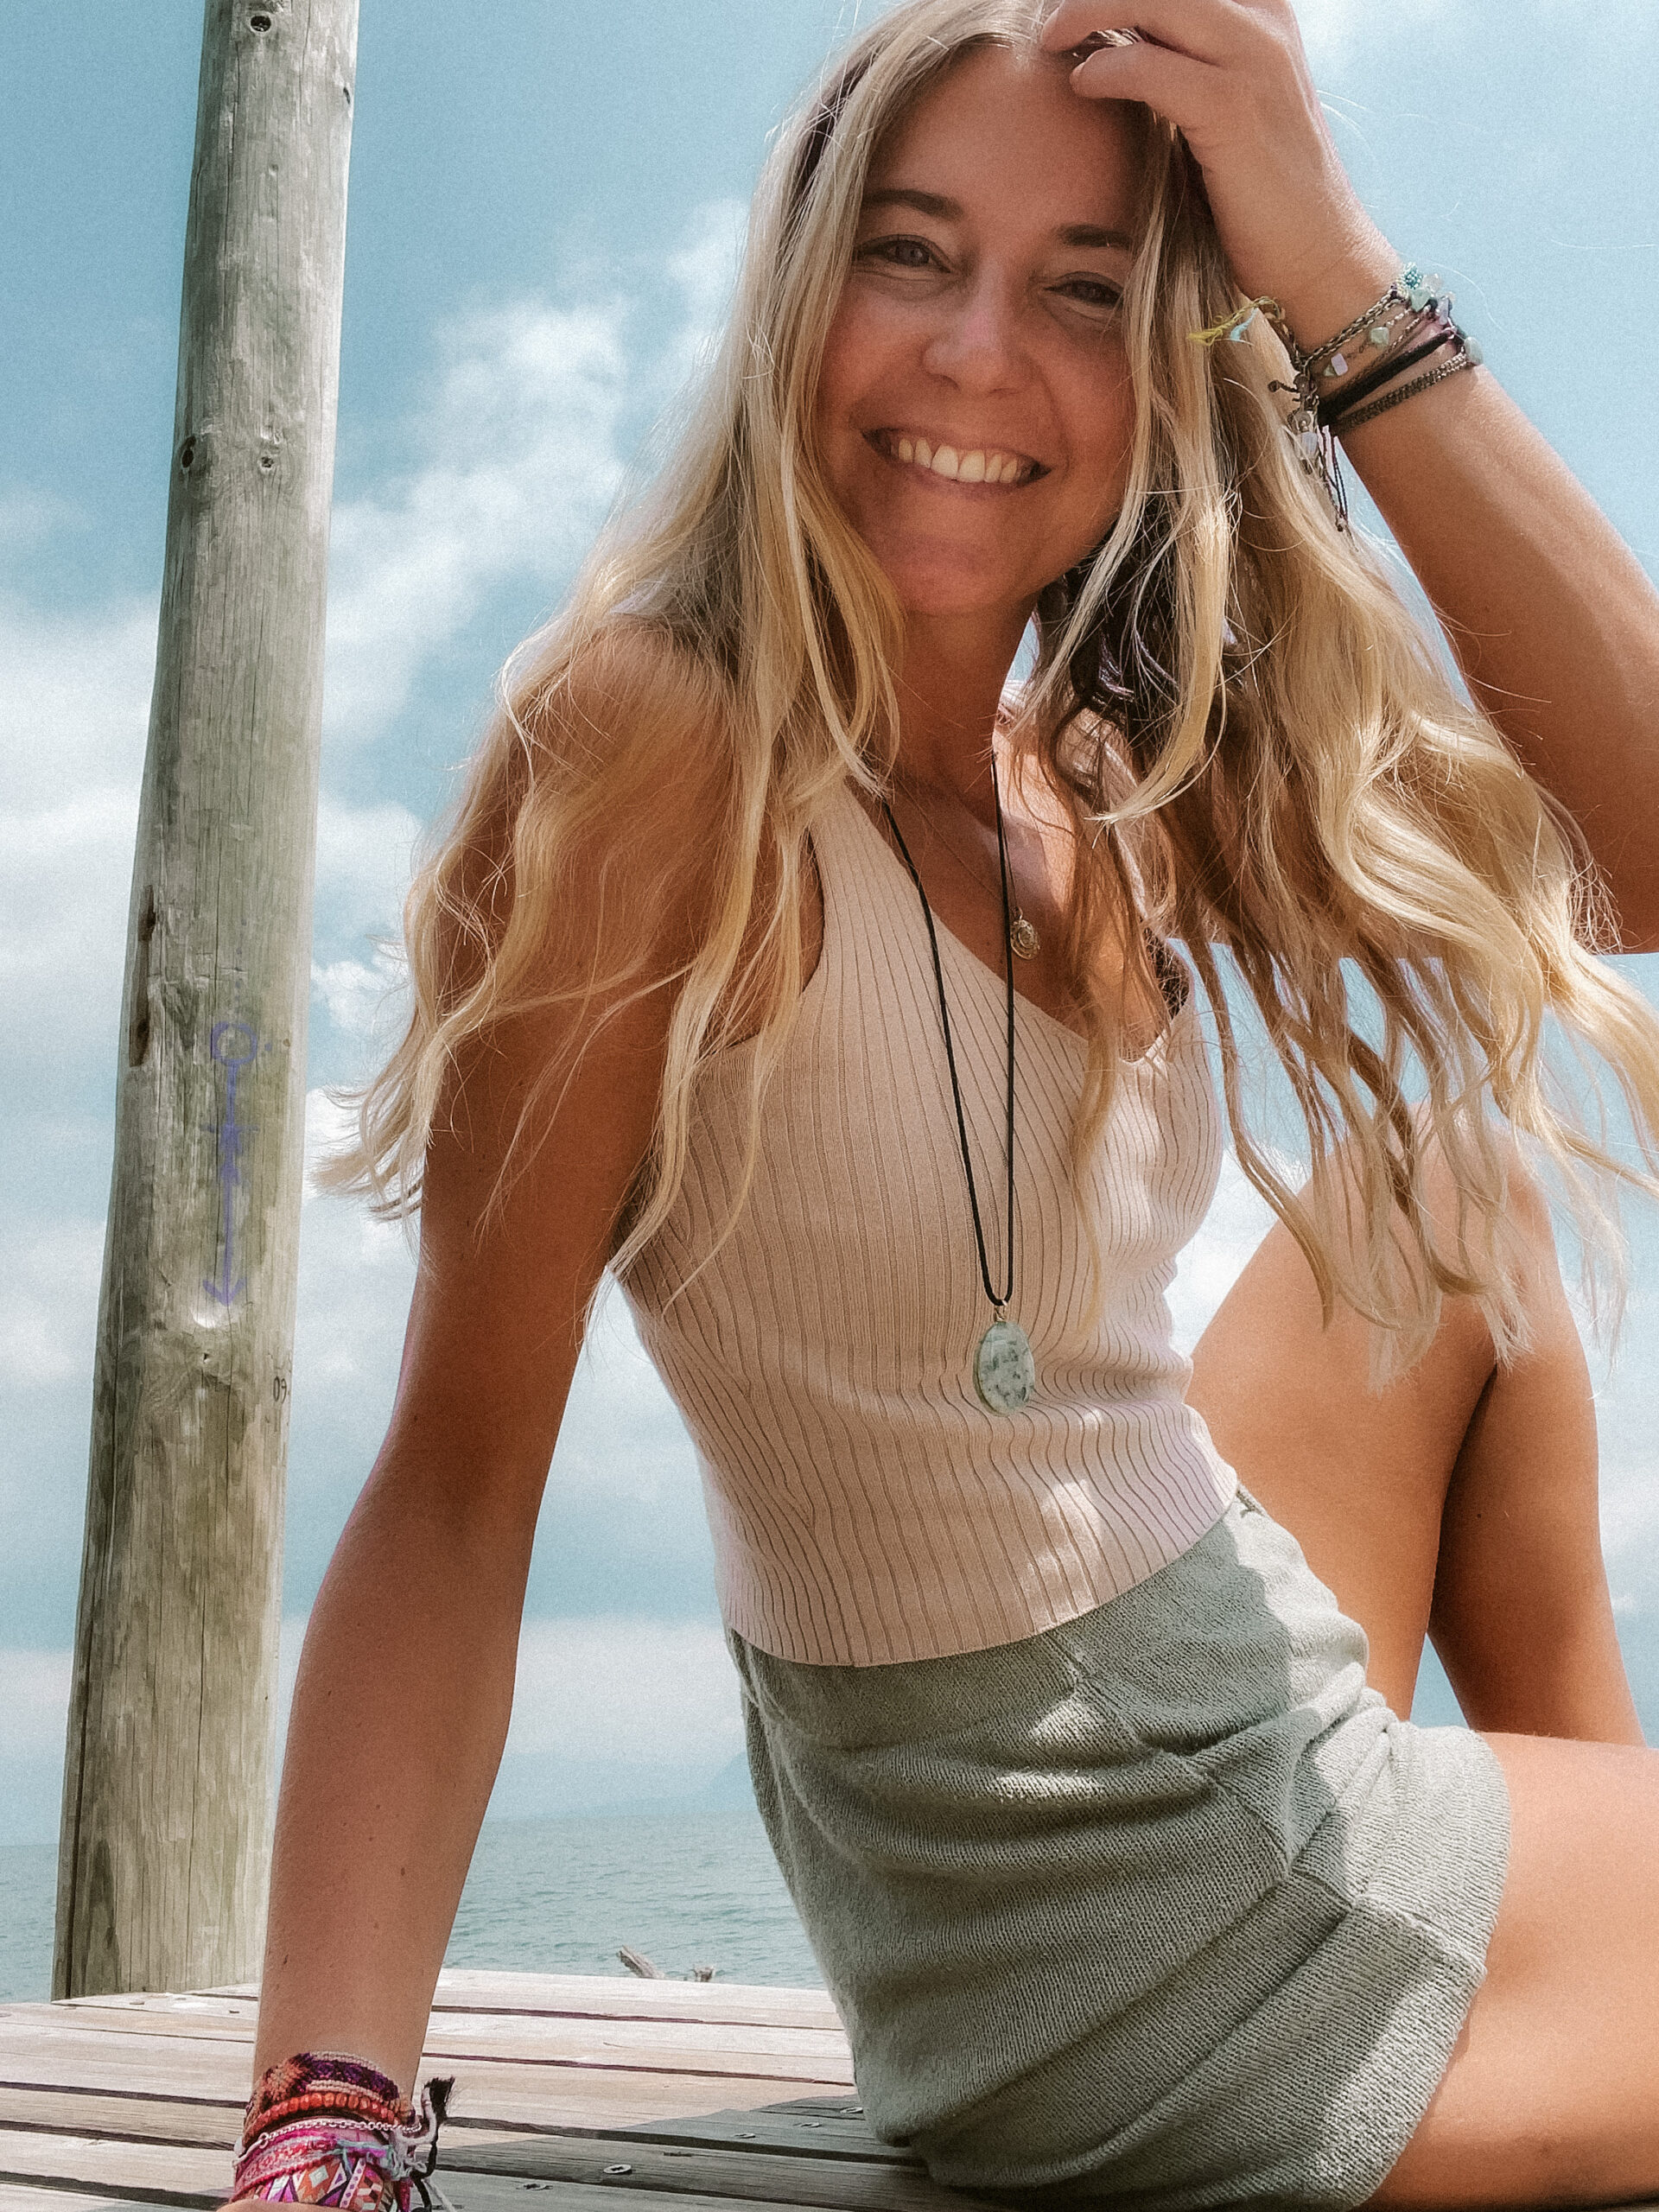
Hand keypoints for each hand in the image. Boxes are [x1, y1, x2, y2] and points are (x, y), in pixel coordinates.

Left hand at [1039, 0, 1396, 348]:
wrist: (1316, 253)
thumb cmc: (1260, 189)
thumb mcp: (1227, 102)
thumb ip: (1183, 61)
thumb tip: (1115, 41)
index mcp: (1263, 9)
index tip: (1080, 7)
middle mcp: (1264, 20)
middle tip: (1053, 18)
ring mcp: (1255, 59)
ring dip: (1090, 10)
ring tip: (1053, 37)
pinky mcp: (1234, 109)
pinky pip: (1151, 68)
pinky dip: (1107, 69)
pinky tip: (1082, 83)